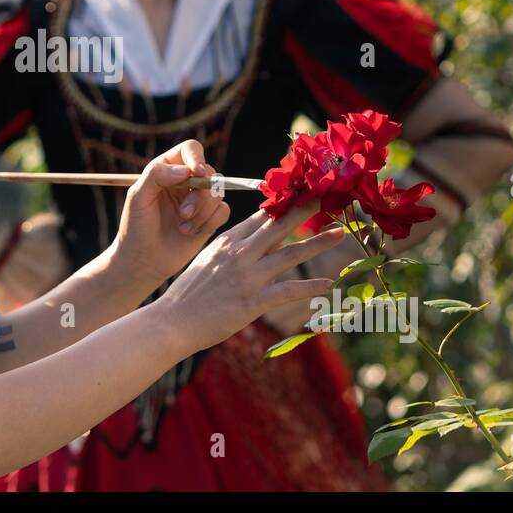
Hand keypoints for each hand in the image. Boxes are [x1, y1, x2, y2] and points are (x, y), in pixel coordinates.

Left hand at [111, 140, 231, 289]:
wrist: (143, 260)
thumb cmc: (136, 226)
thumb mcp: (137, 198)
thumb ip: (156, 176)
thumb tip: (185, 170)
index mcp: (167, 169)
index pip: (190, 150)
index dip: (197, 157)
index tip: (197, 172)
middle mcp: (186, 181)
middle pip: (210, 172)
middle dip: (199, 194)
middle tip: (183, 213)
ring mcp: (199, 200)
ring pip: (218, 192)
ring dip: (202, 211)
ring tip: (183, 226)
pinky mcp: (209, 218)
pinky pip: (223, 211)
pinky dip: (209, 222)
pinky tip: (190, 233)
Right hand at [154, 201, 343, 354]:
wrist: (172, 321)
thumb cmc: (190, 293)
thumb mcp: (210, 260)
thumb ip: (238, 249)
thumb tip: (269, 241)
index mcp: (228, 240)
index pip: (261, 215)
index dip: (285, 202)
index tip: (304, 191)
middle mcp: (240, 253)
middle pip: (279, 225)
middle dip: (305, 209)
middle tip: (328, 197)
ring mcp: (248, 276)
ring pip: (290, 253)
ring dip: (318, 243)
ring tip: (341, 233)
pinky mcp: (253, 301)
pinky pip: (289, 290)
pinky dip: (311, 287)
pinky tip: (329, 285)